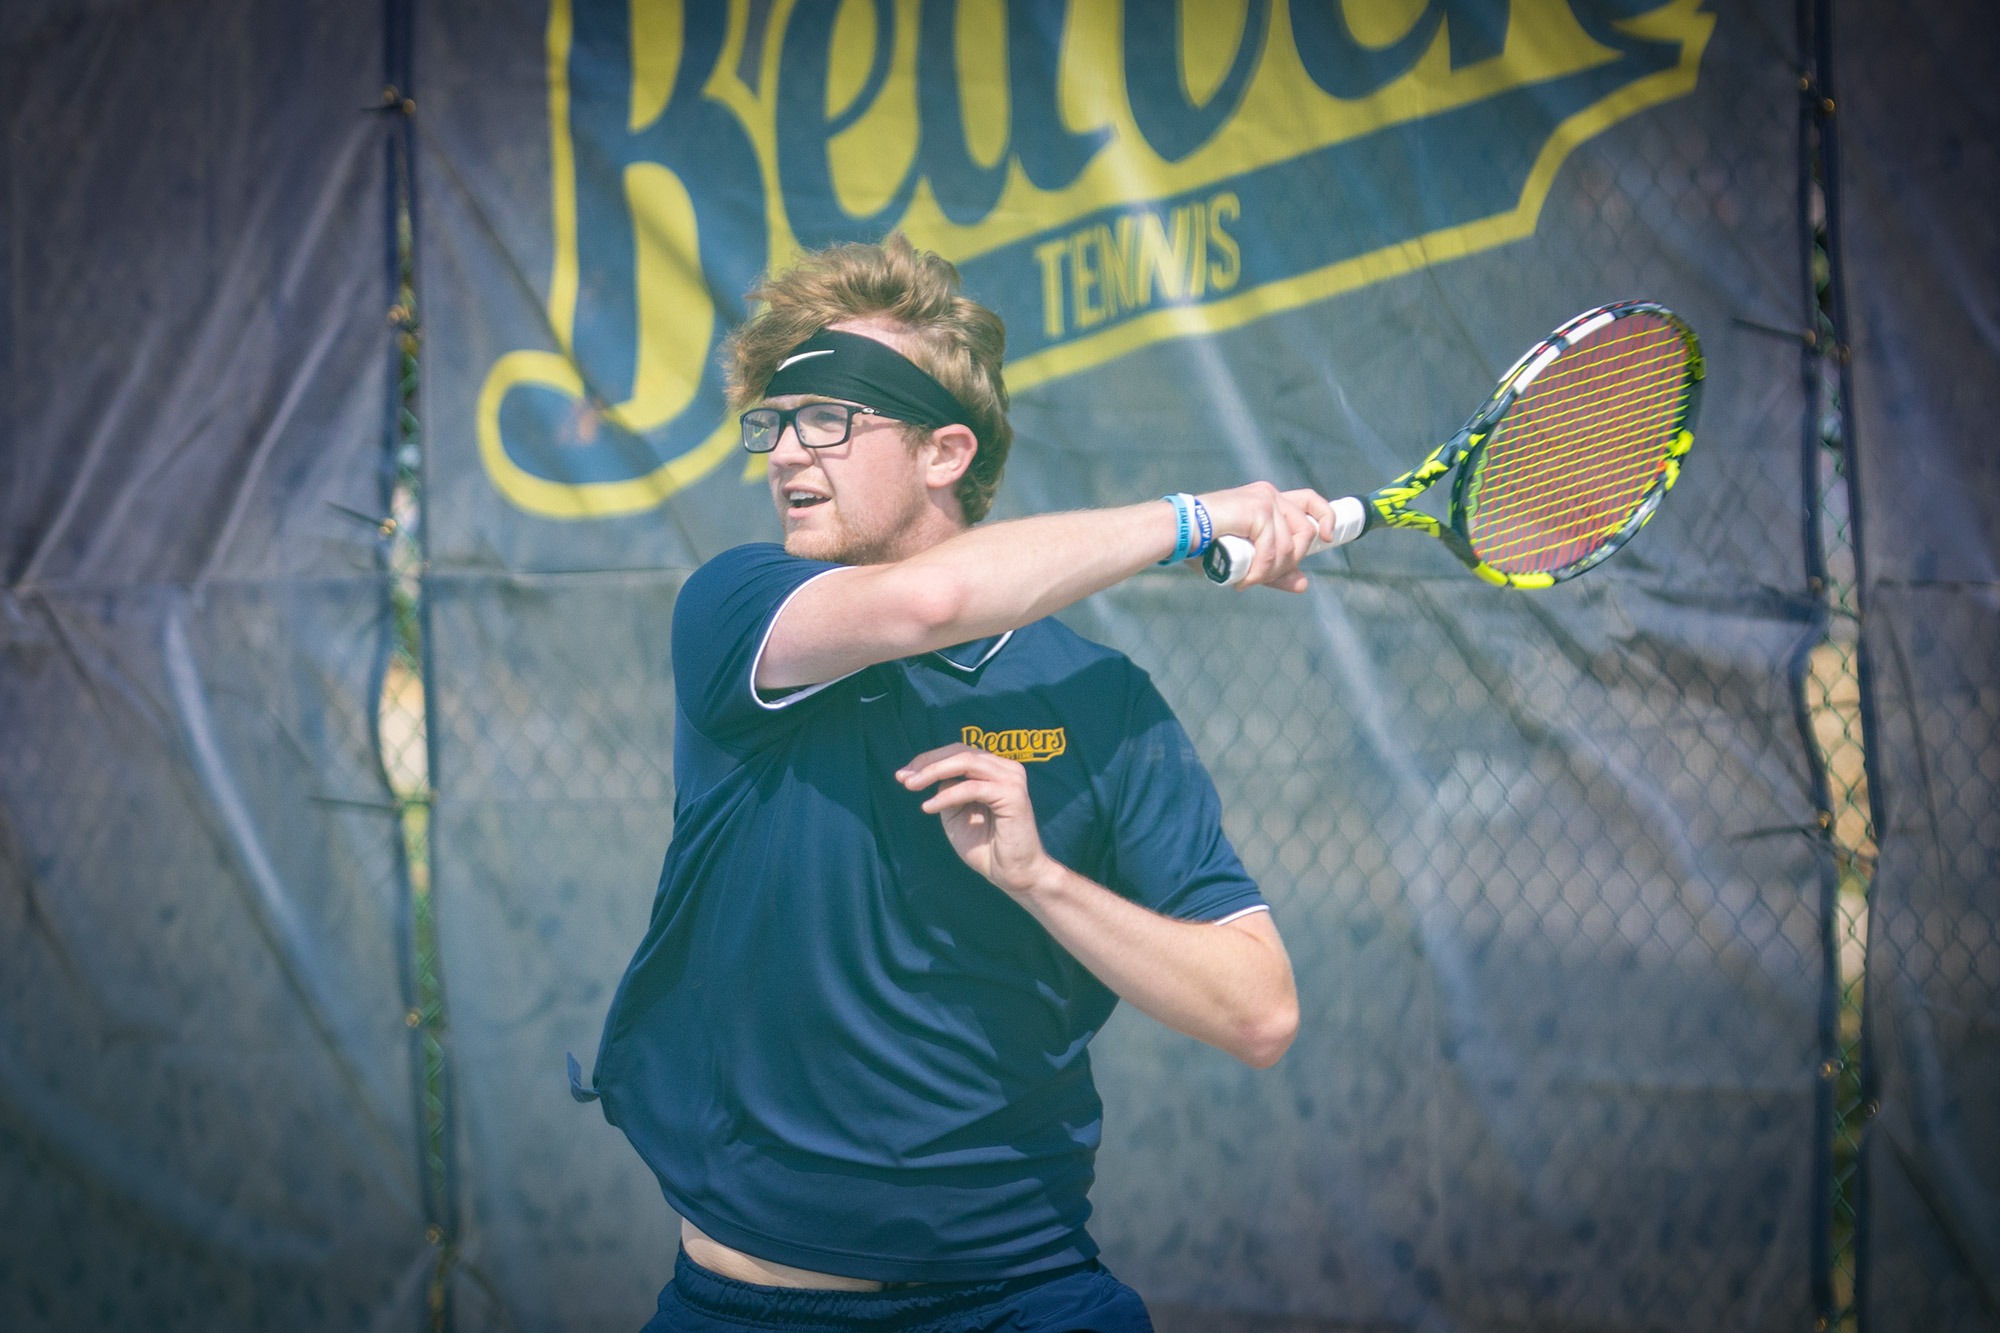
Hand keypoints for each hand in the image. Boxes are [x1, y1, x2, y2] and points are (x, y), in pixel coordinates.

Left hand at [896, 743, 1054, 897]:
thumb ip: (947, 791)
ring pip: (966, 762)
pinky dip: (947, 796)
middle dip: (927, 762)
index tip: (903, 774)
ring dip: (934, 771)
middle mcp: (1007, 769)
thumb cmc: (986, 847)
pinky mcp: (1012, 795)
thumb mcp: (957, 814)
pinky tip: (928, 807)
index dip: (929, 759)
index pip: (958, 752)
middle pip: (960, 751)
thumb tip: (935, 776)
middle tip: (903, 777)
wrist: (1013, 874)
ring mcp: (1012, 779)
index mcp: (995, 770)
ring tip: (911, 786)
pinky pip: (972, 788)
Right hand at [1194, 482, 1335, 591]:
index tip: (1328, 539)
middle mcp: (1270, 495)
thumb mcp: (1248, 560)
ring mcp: (1265, 500)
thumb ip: (1275, 570)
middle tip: (1263, 577)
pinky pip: (1274, 549)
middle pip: (1306, 530)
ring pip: (1290, 546)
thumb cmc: (1205, 544)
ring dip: (1271, 572)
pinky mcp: (1258, 509)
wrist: (1179, 532)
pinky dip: (1261, 571)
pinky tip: (1245, 579)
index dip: (1326, 517)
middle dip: (1291, 562)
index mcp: (1268, 500)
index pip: (1310, 500)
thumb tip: (1304, 584)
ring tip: (1248, 580)